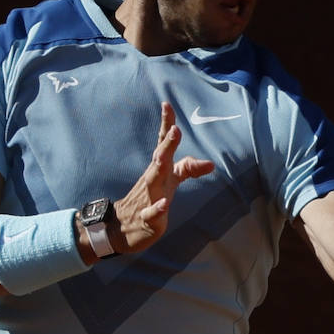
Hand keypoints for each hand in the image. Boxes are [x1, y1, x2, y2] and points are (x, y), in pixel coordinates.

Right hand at [112, 102, 214, 252]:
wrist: (122, 228)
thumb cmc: (151, 198)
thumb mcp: (171, 182)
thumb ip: (188, 169)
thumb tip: (211, 163)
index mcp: (158, 169)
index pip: (162, 144)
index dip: (166, 126)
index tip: (167, 104)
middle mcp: (152, 180)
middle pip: (159, 159)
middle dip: (167, 144)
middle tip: (174, 128)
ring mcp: (148, 198)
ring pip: (152, 182)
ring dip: (159, 168)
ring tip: (164, 155)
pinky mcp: (147, 219)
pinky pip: (151, 214)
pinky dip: (157, 208)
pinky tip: (164, 204)